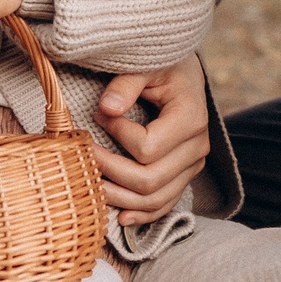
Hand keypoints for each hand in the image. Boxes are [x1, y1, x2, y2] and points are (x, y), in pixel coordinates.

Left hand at [95, 53, 212, 225]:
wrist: (184, 71)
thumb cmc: (163, 63)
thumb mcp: (145, 64)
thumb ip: (126, 84)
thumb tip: (107, 109)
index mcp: (190, 118)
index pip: (147, 148)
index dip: (116, 135)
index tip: (97, 114)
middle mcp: (197, 147)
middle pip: (149, 180)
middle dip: (110, 171)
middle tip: (83, 154)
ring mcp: (192, 165)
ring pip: (156, 199)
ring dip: (120, 198)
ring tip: (91, 186)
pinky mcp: (184, 175)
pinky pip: (165, 204)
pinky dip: (142, 214)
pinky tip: (120, 218)